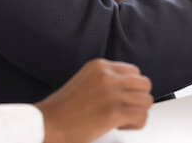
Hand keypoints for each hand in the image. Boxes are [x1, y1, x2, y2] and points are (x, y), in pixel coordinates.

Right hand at [35, 59, 152, 142]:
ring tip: (121, 120)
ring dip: (137, 113)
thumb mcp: (85, 81)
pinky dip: (136, 125)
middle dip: (138, 99)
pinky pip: (142, 116)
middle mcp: (108, 75)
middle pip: (144, 84)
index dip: (131, 89)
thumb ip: (105, 80)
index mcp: (100, 66)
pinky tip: (121, 126)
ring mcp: (111, 92)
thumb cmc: (62, 110)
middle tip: (125, 111)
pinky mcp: (114, 112)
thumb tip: (128, 90)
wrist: (46, 124)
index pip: (134, 72)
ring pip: (146, 100)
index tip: (122, 99)